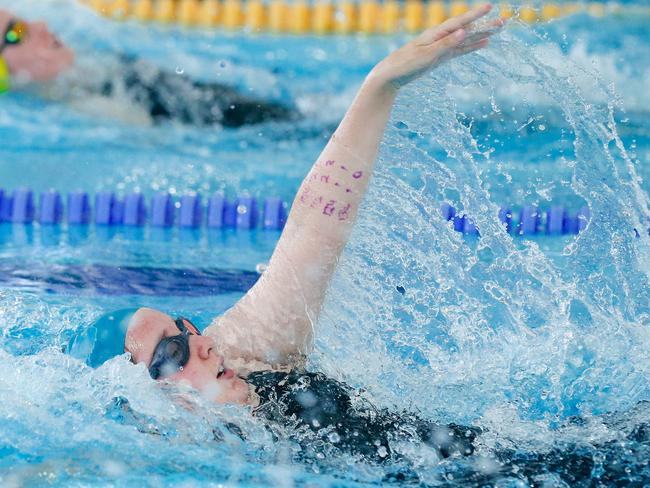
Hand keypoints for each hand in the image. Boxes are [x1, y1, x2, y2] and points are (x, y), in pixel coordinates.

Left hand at [369, 3, 503, 90]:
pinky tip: (483, 44)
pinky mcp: (440, 57)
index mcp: (436, 35)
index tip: (490, 8)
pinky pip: (460, 50)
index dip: (475, 15)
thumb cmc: (405, 65)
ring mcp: (441, 47)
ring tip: (498, 30)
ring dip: (481, 35)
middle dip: (485, 25)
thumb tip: (464, 31)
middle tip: (504, 21)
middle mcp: (440, 38)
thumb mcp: (426, 56)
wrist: (390, 76)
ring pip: (466, 39)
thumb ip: (446, 44)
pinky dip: (472, 46)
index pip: (460, 23)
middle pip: (467, 30)